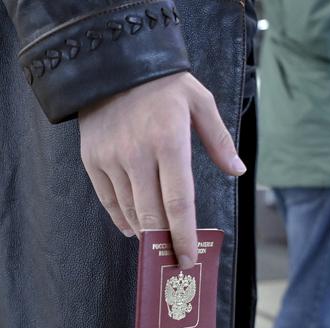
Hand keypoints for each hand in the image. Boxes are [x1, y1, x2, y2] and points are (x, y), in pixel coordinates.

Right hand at [79, 72, 244, 268]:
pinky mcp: (92, 160)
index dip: (184, 235)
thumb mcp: (198, 100)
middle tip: (174, 261)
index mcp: (169, 142)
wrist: (111, 63)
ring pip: (130, 211)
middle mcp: (138, 155)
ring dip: (145, 232)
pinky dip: (122, 219)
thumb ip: (218, 139)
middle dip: (165, 243)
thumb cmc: (162, 83)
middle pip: (152, 215)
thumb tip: (237, 171)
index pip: (179, 202)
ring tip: (157, 244)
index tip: (189, 257)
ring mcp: (112, 159)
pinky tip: (134, 228)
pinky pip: (108, 201)